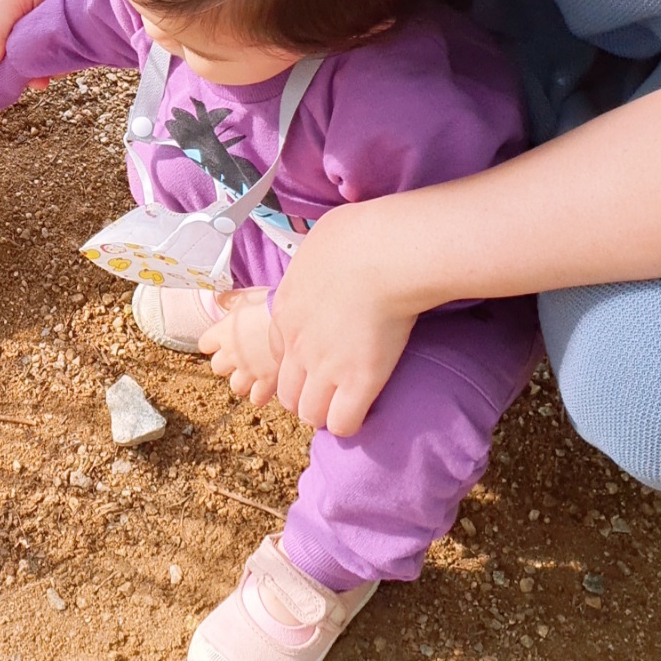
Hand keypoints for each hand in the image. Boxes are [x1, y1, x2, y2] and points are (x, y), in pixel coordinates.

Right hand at [0, 0, 104, 71]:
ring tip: (57, 73)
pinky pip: (67, 34)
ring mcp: (48, 3)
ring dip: (48, 57)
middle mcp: (22, 0)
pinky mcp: (73, 7)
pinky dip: (70, 47)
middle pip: (14, 41)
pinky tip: (77, 58)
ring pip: (42, 40)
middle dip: (22, 63)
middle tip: (34, 83)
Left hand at [197, 287, 280, 406]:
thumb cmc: (272, 304)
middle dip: (228, 364)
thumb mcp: (249, 296)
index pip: (205, 344)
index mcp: (223, 333)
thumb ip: (231, 299)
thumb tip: (220, 299)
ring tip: (256, 372)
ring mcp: (249, 371)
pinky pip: (256, 398)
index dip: (214, 343)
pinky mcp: (267, 382)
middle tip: (243, 356)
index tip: (224, 340)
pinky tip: (269, 385)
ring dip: (244, 381)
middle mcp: (232, 354)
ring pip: (236, 386)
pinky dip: (261, 395)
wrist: (297, 321)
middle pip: (217, 368)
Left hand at [268, 205, 421, 436]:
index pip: (279, 357)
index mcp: (284, 315)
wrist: (380, 253)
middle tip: (333, 391)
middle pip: (288, 394)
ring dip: (326, 414)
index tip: (320, 363)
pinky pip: (343, 424)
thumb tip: (327, 257)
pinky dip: (350, 423)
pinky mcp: (359, 381)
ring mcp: (325, 368)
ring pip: (311, 415)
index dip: (299, 365)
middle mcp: (297, 347)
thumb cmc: (355, 237)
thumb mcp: (316, 247)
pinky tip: (365, 410)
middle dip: (307, 398)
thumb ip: (314, 266)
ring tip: (347, 405)